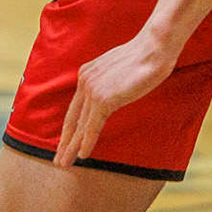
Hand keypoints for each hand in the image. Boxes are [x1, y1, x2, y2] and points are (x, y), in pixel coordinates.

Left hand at [54, 29, 178, 168]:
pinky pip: (92, 127)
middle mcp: (85, 80)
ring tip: (64, 164)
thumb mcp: (118, 68)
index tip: (65, 141)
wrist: (154, 48)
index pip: (75, 107)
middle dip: (65, 141)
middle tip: (57, 159)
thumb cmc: (144, 57)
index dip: (70, 127)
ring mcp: (93, 90)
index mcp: (87, 72)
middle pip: (72, 118)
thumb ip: (109, 81)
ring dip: (70, 148)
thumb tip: (112, 93)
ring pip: (79, 126)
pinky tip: (82, 156)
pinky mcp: (104, 99)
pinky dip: (86, 143)